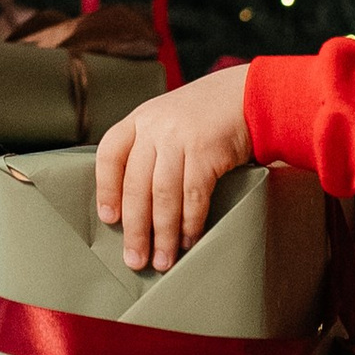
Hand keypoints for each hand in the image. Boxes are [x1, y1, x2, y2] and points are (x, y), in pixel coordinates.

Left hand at [95, 76, 254, 272]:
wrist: (248, 94)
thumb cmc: (206, 115)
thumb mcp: (168, 119)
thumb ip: (149, 149)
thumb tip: (135, 204)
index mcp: (139, 119)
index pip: (109, 155)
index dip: (106, 189)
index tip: (109, 219)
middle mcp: (154, 127)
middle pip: (136, 185)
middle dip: (135, 229)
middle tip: (134, 259)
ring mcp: (179, 138)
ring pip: (163, 196)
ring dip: (163, 234)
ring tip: (163, 260)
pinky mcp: (205, 151)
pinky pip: (193, 196)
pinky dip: (190, 223)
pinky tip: (189, 240)